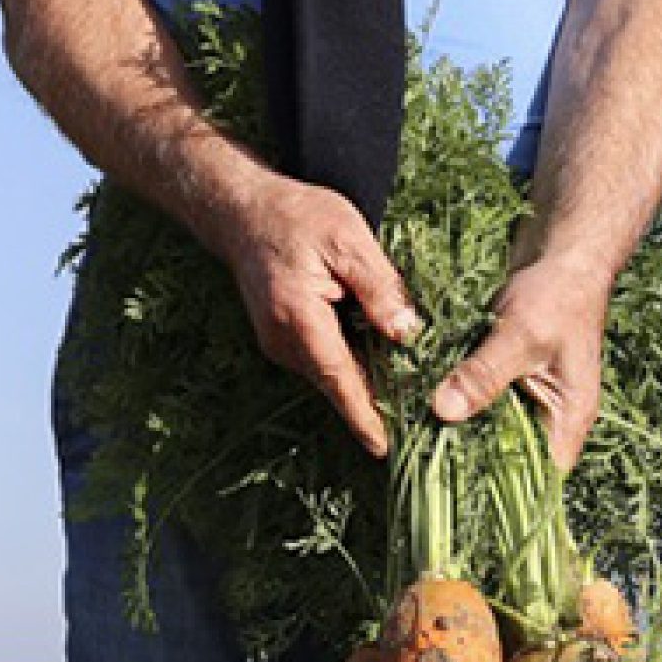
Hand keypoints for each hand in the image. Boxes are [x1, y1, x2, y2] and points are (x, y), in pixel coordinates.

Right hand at [225, 176, 420, 455]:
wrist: (243, 211)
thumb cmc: (296, 216)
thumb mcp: (347, 238)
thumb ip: (380, 286)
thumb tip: (407, 334)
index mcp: (299, 317)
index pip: (338, 379)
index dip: (363, 416)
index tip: (383, 449)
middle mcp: (283, 341)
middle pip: (337, 384)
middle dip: (374, 405)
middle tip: (418, 421)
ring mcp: (279, 345)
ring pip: (330, 376)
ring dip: (364, 385)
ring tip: (407, 393)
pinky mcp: (282, 341)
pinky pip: (322, 362)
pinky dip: (350, 367)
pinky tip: (379, 361)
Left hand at [431, 255, 609, 472]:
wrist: (563, 250)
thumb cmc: (558, 292)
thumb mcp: (520, 334)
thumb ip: (483, 374)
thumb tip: (444, 411)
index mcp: (568, 418)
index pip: (540, 479)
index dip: (505, 492)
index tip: (460, 495)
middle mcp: (551, 417)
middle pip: (511, 462)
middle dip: (473, 465)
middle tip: (428, 473)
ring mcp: (529, 399)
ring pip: (491, 435)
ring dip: (461, 435)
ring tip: (420, 448)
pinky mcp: (508, 380)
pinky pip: (482, 406)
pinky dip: (458, 407)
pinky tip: (426, 412)